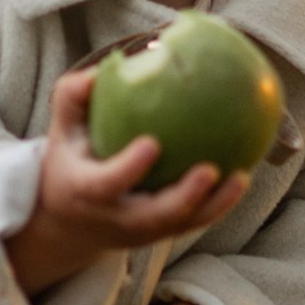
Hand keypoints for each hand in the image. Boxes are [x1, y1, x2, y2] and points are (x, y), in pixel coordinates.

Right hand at [6, 68, 248, 296]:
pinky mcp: (159, 236)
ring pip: (181, 225)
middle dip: (184, 198)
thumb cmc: (69, 162)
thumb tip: (104, 68)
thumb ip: (73, 98)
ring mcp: (140, 232)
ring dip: (214, 206)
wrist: (68, 223)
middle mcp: (115, 218)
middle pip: (153, 218)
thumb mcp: (61, 132)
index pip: (107, 184)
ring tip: (242, 177)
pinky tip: (243, 177)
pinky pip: (192, 223)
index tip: (152, 143)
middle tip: (211, 170)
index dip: (129, 168)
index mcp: (87, 192)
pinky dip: (219, 205)